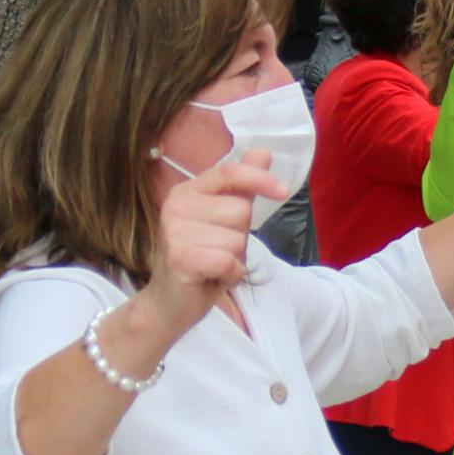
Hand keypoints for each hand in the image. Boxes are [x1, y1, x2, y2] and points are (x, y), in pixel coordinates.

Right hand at [153, 151, 277, 297]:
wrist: (171, 303)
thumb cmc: (202, 260)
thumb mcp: (225, 220)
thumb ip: (242, 187)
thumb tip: (263, 151)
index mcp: (187, 191)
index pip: (229, 172)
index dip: (259, 178)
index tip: (282, 191)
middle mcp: (176, 205)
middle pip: (240, 210)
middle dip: (240, 236)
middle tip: (219, 250)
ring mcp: (174, 231)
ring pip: (236, 239)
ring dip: (235, 260)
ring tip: (214, 265)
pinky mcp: (179, 257)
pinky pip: (228, 261)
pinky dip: (230, 275)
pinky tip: (214, 277)